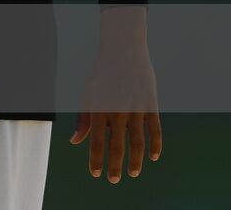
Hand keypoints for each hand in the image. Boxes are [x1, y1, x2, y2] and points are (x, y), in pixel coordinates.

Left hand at [69, 11, 161, 182]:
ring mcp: (136, 109)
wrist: (123, 49)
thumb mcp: (88, 93)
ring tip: (133, 173)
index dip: (95, 159)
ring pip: (138, 142)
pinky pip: (155, 130)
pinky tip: (152, 157)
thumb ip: (84, 118)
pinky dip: (155, 145)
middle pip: (117, 146)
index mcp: (98, 108)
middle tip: (114, 180)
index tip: (95, 174)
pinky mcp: (150, 105)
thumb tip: (75, 141)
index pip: (96, 141)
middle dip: (115, 165)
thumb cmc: (102, 73)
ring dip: (136, 161)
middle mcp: (117, 111)